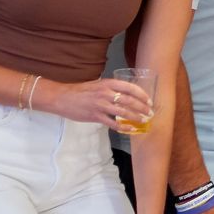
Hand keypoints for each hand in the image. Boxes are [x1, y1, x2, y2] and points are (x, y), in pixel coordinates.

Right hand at [36, 77, 154, 132]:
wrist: (62, 98)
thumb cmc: (80, 91)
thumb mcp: (97, 84)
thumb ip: (111, 89)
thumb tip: (125, 95)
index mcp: (108, 83)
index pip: (130, 87)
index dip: (142, 95)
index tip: (149, 100)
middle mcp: (106, 93)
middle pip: (129, 100)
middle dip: (142, 107)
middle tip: (150, 113)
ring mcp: (101, 105)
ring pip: (123, 112)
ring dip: (136, 117)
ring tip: (144, 120)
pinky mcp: (95, 116)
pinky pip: (113, 123)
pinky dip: (123, 127)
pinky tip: (131, 129)